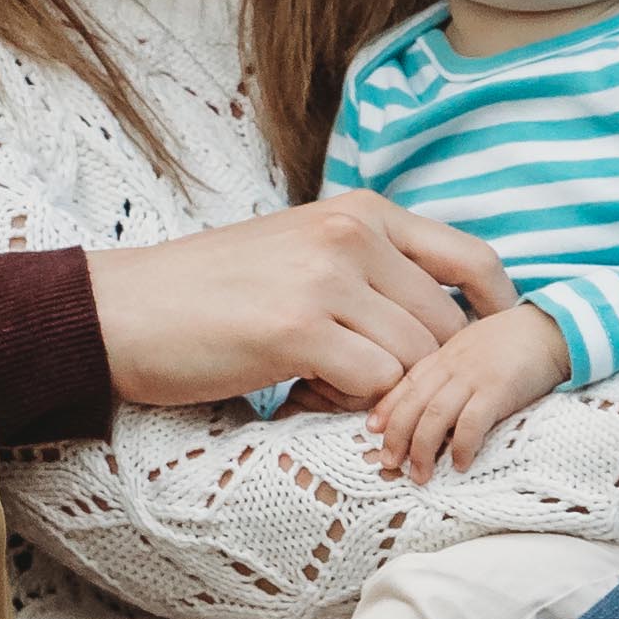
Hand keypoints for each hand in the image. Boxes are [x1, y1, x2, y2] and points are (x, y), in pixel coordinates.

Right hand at [88, 197, 519, 413]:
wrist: (122, 310)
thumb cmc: (211, 292)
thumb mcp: (302, 250)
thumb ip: (370, 267)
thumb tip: (446, 317)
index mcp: (359, 211)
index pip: (472, 260)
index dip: (496, 312)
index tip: (490, 351)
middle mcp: (351, 233)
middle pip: (447, 326)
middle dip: (423, 373)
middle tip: (363, 389)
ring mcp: (327, 278)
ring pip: (414, 361)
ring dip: (379, 393)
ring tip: (320, 387)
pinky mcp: (299, 328)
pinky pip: (374, 385)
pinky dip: (349, 406)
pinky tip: (299, 394)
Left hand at [373, 305, 573, 482]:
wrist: (552, 327)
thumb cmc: (513, 342)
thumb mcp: (472, 348)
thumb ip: (450, 369)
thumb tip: (432, 402)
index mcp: (444, 356)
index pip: (405, 383)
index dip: (386, 408)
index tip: (372, 431)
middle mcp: (452, 366)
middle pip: (413, 404)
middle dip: (397, 437)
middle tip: (389, 465)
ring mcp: (473, 377)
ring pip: (434, 416)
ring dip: (422, 450)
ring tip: (420, 476)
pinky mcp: (498, 390)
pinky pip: (471, 422)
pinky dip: (461, 446)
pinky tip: (458, 465)